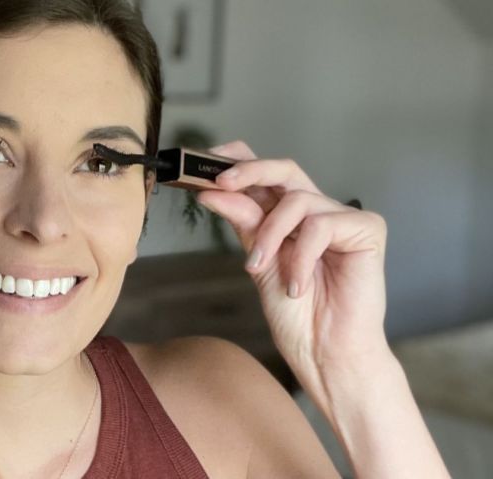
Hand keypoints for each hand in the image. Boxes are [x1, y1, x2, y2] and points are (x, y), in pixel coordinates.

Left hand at [195, 141, 388, 399]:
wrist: (326, 353)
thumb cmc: (298, 316)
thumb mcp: (260, 264)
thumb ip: (244, 225)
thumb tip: (212, 191)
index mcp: (290, 218)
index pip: (267, 175)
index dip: (240, 160)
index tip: (205, 160)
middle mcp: (317, 212)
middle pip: (285, 170)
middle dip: (249, 171)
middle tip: (220, 183)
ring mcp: (344, 218)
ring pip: (296, 200)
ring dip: (270, 235)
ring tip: (261, 269)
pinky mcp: (367, 230)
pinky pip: (321, 225)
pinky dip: (301, 256)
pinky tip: (298, 286)